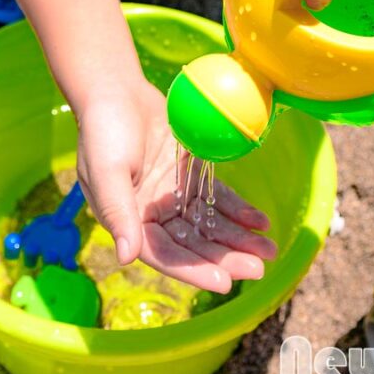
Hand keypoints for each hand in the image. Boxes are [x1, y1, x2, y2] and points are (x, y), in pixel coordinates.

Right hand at [75, 78, 275, 292]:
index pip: (165, 255)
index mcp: (128, 221)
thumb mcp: (106, 171)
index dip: (194, 270)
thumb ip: (117, 213)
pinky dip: (239, 212)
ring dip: (238, 239)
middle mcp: (152, 215)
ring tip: (269, 251)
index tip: (224, 283)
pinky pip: (217, 199)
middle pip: (194, 244)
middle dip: (226, 258)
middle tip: (259, 268)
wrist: (115, 90)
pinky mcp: (189, 177)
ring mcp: (173, 197)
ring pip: (210, 225)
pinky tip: (260, 222)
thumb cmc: (103, 130)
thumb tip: (126, 257)